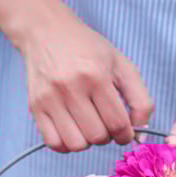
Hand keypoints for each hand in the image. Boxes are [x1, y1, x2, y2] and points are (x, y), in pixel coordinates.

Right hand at [15, 0, 153, 152]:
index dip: (126, 134)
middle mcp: (70, 87)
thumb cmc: (87, 49)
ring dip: (87, 142)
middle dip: (107, 136)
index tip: (124, 130)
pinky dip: (67, 145)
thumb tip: (141, 136)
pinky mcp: (35, 107)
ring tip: (88, 126)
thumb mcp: (122, 65)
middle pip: (97, 136)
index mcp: (96, 75)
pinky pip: (54, 144)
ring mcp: (50, 98)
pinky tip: (72, 130)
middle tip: (105, 123)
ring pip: (76, 144)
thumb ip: (140, 100)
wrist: (46, 31)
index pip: (118, 124)